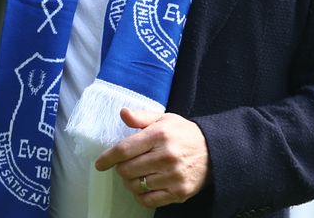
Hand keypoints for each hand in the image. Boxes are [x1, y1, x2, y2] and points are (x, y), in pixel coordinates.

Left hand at [94, 107, 210, 207]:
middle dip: (120, 169)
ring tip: (135, 175)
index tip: (99, 163)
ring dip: (129, 182)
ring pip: (136, 186)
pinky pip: (149, 200)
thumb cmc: (183, 133)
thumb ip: (141, 117)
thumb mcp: (164, 119)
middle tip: (124, 165)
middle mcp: (166, 156)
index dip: (108, 158)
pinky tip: (143, 186)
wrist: (213, 151)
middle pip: (127, 170)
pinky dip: (141, 196)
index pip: (124, 149)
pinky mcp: (179, 193)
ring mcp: (173, 177)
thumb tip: (122, 113)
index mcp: (160, 135)